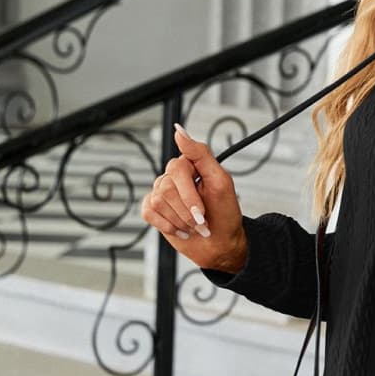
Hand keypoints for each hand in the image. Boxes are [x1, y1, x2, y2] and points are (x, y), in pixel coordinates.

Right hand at [140, 123, 246, 271]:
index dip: (190, 192)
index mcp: (190, 165)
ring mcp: (161, 193)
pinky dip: (168, 225)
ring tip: (194, 225)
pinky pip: (149, 212)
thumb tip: (179, 131)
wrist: (220, 244)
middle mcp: (173, 176)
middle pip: (167, 188)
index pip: (177, 168)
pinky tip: (181, 229)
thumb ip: (201, 154)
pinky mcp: (153, 209)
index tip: (201, 209)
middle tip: (202, 219)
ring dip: (180, 220)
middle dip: (188, 210)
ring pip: (158, 201)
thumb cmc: (225, 213)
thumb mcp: (221, 181)